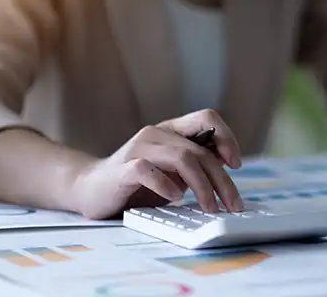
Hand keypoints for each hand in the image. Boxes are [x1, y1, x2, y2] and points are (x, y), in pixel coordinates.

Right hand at [71, 109, 243, 219]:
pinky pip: (149, 170)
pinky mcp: (123, 168)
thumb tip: (225, 172)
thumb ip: (192, 165)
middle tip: (232, 203)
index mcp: (170, 131)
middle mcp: (155, 133)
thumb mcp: (170, 170)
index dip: (226, 137)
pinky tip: (174, 198)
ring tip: (209, 207)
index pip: (206, 118)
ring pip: (182, 157)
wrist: (90, 188)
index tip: (236, 164)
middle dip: (221, 179)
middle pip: (199, 148)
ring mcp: (138, 148)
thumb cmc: (135, 181)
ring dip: (202, 185)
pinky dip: (166, 185)